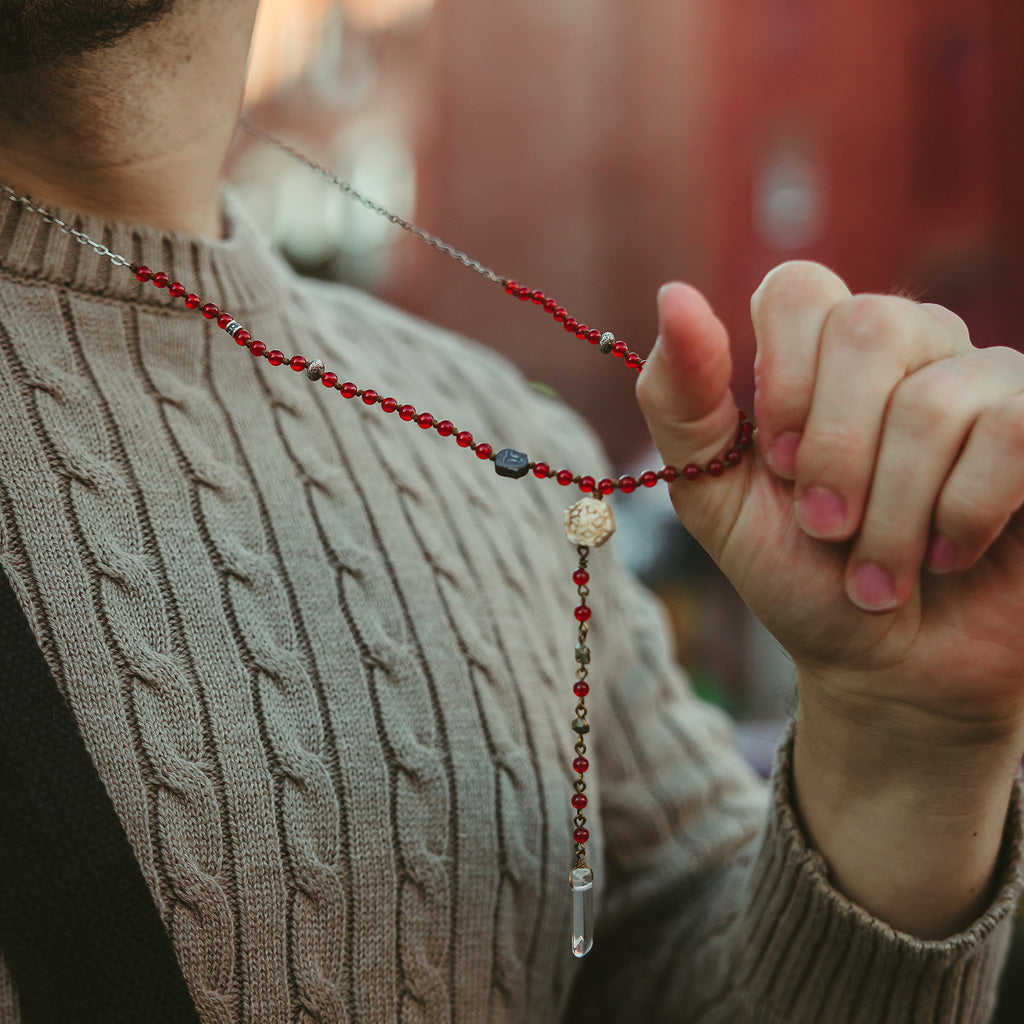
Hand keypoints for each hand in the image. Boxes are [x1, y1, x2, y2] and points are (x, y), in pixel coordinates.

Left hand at [637, 261, 1023, 935]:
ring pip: (935, 401)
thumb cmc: (801, 574)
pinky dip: (960, 515)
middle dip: (833, 453)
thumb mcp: (716, 496)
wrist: (885, 666)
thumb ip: (683, 402)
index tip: (775, 465)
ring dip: (890, 515)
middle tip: (822, 527)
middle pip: (870, 326)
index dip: (782, 378)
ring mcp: (988, 382)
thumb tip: (674, 294)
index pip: (799, 288)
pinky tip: (946, 555)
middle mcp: (912, 346)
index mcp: (824, 352)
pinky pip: (1012, 433)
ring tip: (878, 573)